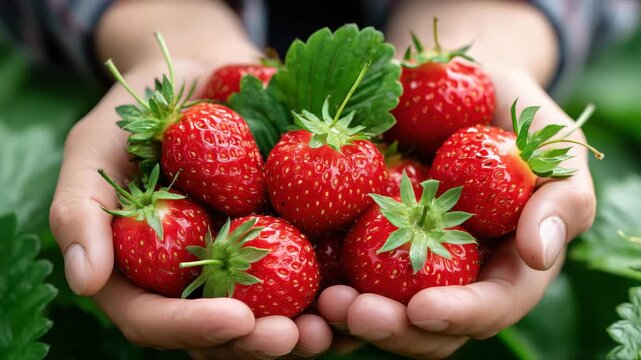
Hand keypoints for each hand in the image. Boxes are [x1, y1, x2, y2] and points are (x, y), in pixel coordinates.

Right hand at [49, 59, 332, 357]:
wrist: (207, 77)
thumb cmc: (144, 111)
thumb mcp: (98, 146)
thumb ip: (81, 209)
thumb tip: (82, 281)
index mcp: (141, 272)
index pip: (155, 320)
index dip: (191, 328)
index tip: (235, 317)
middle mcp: (192, 279)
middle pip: (219, 333)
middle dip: (255, 343)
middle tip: (295, 337)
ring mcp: (241, 264)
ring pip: (267, 316)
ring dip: (300, 331)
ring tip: (331, 325)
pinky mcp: (282, 241)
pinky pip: (308, 276)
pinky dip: (330, 291)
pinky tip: (354, 289)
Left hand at [317, 67, 596, 358]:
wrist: (458, 85)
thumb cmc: (516, 117)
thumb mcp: (553, 149)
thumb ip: (560, 199)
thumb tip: (539, 254)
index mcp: (504, 268)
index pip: (488, 308)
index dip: (459, 316)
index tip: (424, 308)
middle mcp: (452, 276)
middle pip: (426, 327)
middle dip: (392, 328)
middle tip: (354, 312)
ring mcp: (404, 261)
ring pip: (379, 309)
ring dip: (349, 317)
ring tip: (323, 303)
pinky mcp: (364, 238)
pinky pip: (341, 269)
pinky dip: (320, 280)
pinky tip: (296, 270)